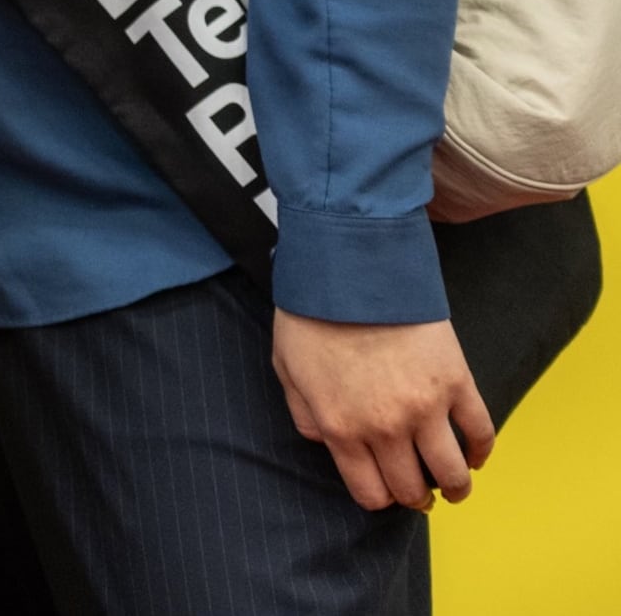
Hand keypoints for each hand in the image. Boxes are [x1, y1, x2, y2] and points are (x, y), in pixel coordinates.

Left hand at [273, 310, 492, 511]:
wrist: (349, 271)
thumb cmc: (312, 316)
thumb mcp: (287, 369)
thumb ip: (305, 415)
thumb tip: (326, 443)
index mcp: (341, 428)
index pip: (370, 493)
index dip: (379, 498)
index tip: (385, 492)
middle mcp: (385, 427)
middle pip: (410, 488)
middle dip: (414, 497)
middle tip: (419, 493)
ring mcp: (425, 407)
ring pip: (452, 472)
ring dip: (456, 488)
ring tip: (454, 488)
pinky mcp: (456, 382)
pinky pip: (481, 431)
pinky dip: (482, 451)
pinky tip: (475, 456)